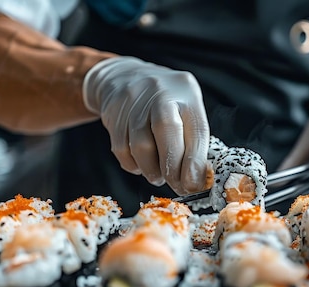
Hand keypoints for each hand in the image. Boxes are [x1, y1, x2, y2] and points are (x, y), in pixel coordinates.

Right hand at [83, 57, 209, 194]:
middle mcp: (160, 91)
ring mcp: (134, 101)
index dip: (196, 162)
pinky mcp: (112, 114)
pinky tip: (142, 164)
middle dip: (173, 168)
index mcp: (187, 91)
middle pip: (166, 131)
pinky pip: (122, 150)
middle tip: (178, 187)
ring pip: (141, 145)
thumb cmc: (166, 102)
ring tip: (159, 176)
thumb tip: (196, 179)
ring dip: (152, 171)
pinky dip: (134, 165)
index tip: (195, 185)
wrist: (123, 77)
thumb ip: (193, 140)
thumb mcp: (186, 109)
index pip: (196, 129)